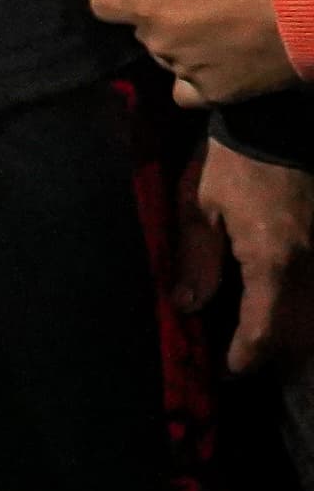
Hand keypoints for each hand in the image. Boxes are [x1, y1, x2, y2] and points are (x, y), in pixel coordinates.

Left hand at [92, 0, 304, 104]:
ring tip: (218, 21)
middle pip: (139, 28)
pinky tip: (217, 58)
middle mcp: (159, 44)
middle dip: (156, 11)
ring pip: (166, 55)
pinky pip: (188, 90)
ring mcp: (186, 71)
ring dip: (179, 41)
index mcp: (146, 6)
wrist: (308, 9)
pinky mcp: (217, 93)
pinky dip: (196, 76)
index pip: (101, 4)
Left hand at [176, 137, 313, 374]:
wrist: (281, 121)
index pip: (265, 332)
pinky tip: (287, 308)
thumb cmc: (233, 161)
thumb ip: (197, 261)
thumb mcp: (200, 206)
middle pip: (303, 335)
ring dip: (297, 337)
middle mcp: (312, 268)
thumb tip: (188, 307)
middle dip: (277, 357)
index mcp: (272, 262)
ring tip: (268, 345)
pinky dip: (307, 307)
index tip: (227, 370)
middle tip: (247, 361)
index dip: (246, 358)